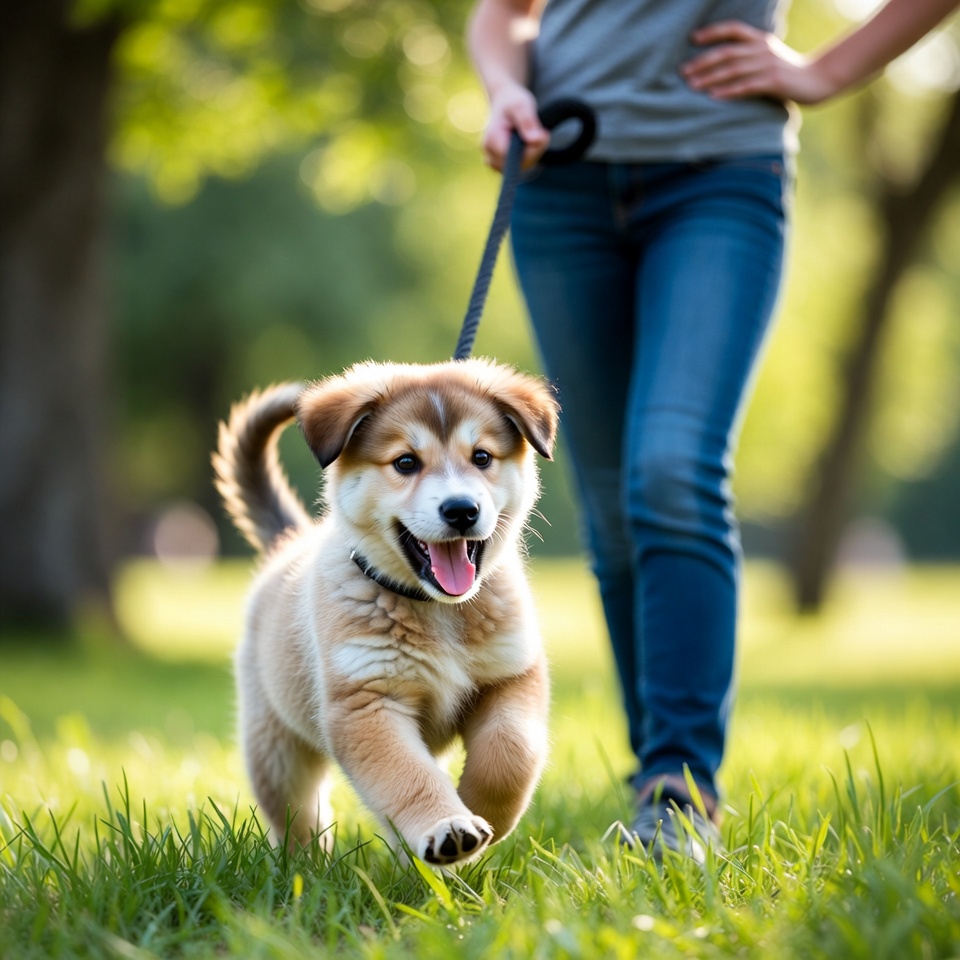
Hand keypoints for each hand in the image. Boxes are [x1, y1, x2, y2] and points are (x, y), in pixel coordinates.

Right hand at [482, 81, 549, 171]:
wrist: (504, 101)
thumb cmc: (512, 100)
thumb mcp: (521, 104)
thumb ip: (527, 121)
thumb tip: (535, 140)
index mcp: (492, 141)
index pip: (517, 156)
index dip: (534, 148)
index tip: (543, 133)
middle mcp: (489, 155)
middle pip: (520, 163)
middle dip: (535, 150)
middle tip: (542, 132)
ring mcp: (494, 162)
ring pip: (522, 166)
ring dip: (533, 152)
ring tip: (534, 134)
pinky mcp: (500, 165)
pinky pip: (521, 165)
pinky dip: (529, 155)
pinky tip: (529, 141)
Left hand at [681, 20, 839, 104]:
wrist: (817, 79)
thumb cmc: (786, 71)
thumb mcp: (767, 56)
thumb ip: (747, 55)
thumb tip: (719, 63)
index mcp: (760, 39)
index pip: (733, 29)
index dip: (712, 32)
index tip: (692, 39)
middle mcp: (762, 48)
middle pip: (727, 52)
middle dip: (702, 62)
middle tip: (683, 72)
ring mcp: (768, 65)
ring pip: (733, 70)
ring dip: (710, 78)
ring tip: (692, 86)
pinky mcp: (773, 82)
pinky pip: (746, 86)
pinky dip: (728, 91)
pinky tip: (713, 97)